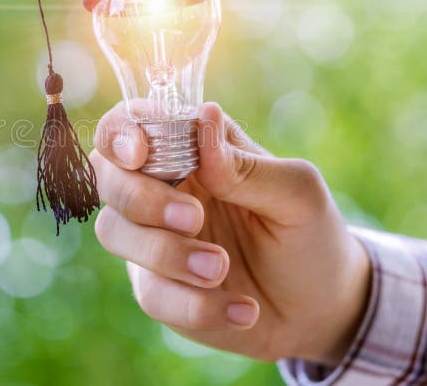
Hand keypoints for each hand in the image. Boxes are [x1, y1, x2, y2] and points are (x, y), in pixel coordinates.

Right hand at [89, 102, 370, 364]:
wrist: (319, 309)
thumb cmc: (308, 233)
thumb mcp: (296, 193)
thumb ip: (245, 164)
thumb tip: (203, 117)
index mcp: (190, 149)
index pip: (130, 123)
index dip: (120, 132)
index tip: (140, 154)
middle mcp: (161, 188)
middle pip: (107, 175)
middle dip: (141, 198)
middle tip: (196, 219)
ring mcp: (153, 239)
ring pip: (113, 232)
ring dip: (166, 253)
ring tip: (221, 269)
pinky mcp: (158, 288)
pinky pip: (151, 294)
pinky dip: (196, 305)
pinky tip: (244, 309)